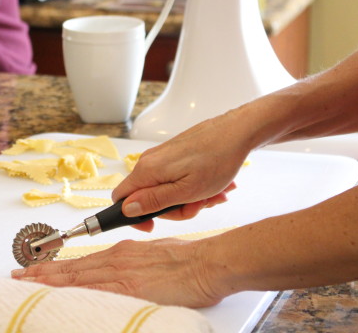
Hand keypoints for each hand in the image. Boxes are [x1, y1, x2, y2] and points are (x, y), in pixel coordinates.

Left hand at [11, 238, 227, 307]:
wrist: (208, 262)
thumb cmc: (189, 260)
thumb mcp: (155, 256)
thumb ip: (135, 265)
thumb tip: (124, 274)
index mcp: (122, 253)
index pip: (81, 262)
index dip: (57, 267)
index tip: (38, 270)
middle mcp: (117, 259)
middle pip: (72, 268)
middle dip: (42, 273)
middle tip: (18, 275)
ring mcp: (121, 273)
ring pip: (76, 276)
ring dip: (48, 280)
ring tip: (25, 283)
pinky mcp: (130, 287)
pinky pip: (93, 289)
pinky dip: (71, 290)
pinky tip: (56, 294)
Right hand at [114, 113, 246, 229]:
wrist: (236, 132)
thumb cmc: (216, 160)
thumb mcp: (186, 191)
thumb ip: (154, 201)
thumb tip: (127, 209)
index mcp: (147, 170)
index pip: (121, 199)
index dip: (134, 216)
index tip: (153, 225)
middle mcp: (150, 161)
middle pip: (148, 198)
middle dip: (174, 208)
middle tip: (198, 206)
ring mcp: (163, 157)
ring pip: (166, 190)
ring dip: (189, 199)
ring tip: (212, 195)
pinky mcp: (175, 154)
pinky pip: (176, 180)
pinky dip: (193, 187)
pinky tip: (213, 187)